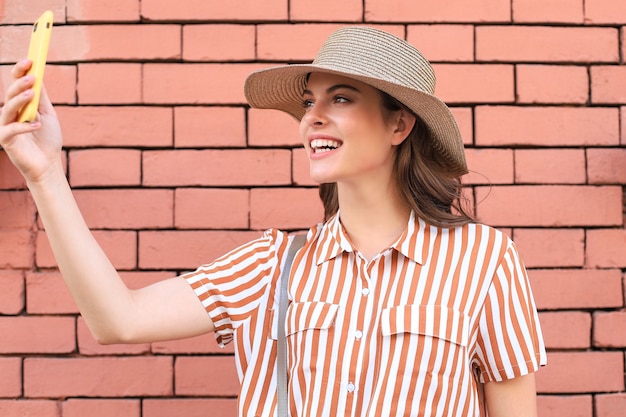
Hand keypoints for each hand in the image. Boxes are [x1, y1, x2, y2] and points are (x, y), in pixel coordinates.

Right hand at [0, 60, 62, 183]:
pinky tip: (37, 125)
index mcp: (19, 105)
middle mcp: (10, 114)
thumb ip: (41, 97)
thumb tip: (38, 75)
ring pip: (7, 109)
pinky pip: (10, 130)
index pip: (15, 84)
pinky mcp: (6, 141)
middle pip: (10, 94)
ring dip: (19, 100)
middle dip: (20, 84)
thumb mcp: (48, 114)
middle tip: (32, 76)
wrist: (49, 163)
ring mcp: (6, 127)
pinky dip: (23, 127)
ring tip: (32, 94)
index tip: (30, 60)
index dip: (19, 71)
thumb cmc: (48, 139)